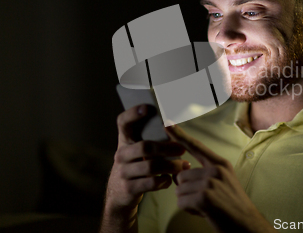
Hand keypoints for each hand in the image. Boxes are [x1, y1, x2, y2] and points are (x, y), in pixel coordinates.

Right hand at [101, 105, 189, 232]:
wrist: (119, 195)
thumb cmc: (136, 166)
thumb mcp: (137, 152)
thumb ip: (150, 140)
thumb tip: (174, 127)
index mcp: (124, 141)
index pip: (123, 122)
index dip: (133, 113)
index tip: (148, 108)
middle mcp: (121, 155)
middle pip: (145, 146)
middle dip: (167, 147)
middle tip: (182, 148)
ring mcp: (123, 172)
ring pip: (151, 166)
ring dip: (171, 166)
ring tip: (183, 165)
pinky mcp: (128, 188)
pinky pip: (151, 183)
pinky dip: (164, 180)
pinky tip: (170, 179)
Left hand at [166, 124, 275, 232]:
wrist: (247, 224)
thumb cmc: (232, 206)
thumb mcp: (222, 182)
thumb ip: (202, 174)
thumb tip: (179, 175)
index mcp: (220, 164)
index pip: (196, 146)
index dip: (180, 135)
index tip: (167, 124)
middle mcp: (216, 170)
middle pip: (181, 175)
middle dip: (187, 191)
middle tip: (205, 200)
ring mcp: (211, 182)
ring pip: (179, 189)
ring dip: (188, 201)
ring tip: (206, 206)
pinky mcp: (205, 197)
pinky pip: (181, 201)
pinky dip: (189, 210)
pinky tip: (204, 212)